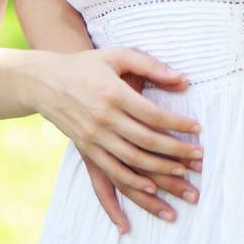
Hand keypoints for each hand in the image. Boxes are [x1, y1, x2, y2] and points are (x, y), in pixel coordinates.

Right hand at [32, 48, 203, 229]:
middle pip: (146, 141)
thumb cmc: (87, 65)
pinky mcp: (85, 149)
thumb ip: (150, 65)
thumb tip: (182, 80)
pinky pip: (111, 171)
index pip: (152, 114)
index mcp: (112, 93)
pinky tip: (151, 188)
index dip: (177, 124)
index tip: (197, 129)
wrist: (44, 82)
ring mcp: (92, 137)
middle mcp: (102, 118)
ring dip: (159, 171)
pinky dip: (132, 182)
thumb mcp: (117, 55)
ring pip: (131, 160)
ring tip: (183, 175)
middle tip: (198, 156)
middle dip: (176, 151)